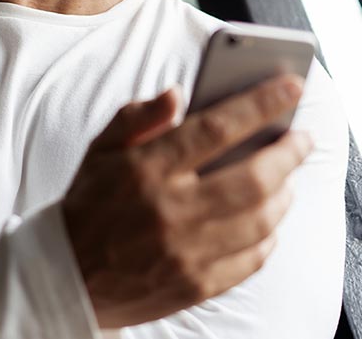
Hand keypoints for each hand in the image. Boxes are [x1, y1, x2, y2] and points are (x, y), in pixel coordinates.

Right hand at [61, 75, 312, 328]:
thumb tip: (177, 94)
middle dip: (288, 152)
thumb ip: (138, 116)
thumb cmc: (89, 201)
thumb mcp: (101, 148)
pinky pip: (250, 261)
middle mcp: (170, 209)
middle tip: (302, 137)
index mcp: (147, 168)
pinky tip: (268, 219)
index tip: (291, 86)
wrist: (67, 272)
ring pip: (260, 221)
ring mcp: (185, 252)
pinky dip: (269, 236)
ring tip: (287, 176)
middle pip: (252, 178)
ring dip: (285, 193)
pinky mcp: (194, 285)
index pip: (216, 128)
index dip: (260, 104)